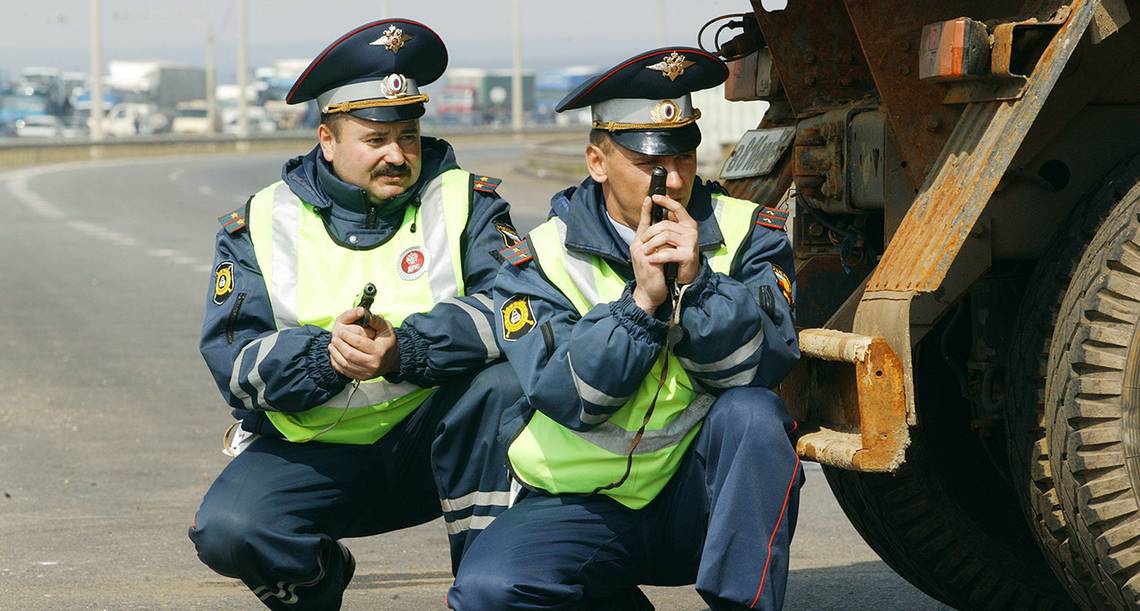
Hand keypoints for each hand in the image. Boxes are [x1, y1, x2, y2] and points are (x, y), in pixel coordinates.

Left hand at [328, 307, 399, 380]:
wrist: (392, 361)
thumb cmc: (387, 342)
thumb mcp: (386, 328)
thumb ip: (374, 319)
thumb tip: (362, 311)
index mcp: (379, 351)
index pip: (358, 343)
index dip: (347, 335)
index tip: (340, 330)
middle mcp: (373, 364)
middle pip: (350, 354)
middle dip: (339, 344)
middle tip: (334, 337)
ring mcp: (367, 373)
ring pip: (345, 364)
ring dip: (335, 353)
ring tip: (332, 344)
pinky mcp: (361, 378)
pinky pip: (344, 371)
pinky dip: (336, 363)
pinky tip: (334, 354)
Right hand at [630, 196, 667, 314]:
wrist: (649, 295)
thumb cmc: (654, 276)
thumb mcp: (654, 257)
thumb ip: (656, 244)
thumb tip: (666, 229)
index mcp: (639, 244)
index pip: (643, 224)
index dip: (646, 210)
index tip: (651, 198)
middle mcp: (637, 247)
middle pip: (652, 228)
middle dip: (663, 224)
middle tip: (670, 223)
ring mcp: (641, 254)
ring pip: (659, 238)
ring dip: (670, 242)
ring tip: (675, 248)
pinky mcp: (647, 261)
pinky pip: (662, 249)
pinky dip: (670, 252)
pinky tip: (673, 257)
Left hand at [640, 193, 699, 284]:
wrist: (683, 278)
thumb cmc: (676, 256)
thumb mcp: (671, 238)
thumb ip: (667, 224)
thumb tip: (656, 204)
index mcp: (688, 224)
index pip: (677, 208)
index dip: (666, 201)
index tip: (654, 197)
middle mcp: (691, 231)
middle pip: (665, 224)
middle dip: (650, 232)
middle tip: (642, 241)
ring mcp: (691, 242)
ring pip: (665, 236)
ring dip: (651, 244)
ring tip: (645, 251)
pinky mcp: (688, 255)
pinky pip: (668, 252)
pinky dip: (657, 256)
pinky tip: (651, 259)